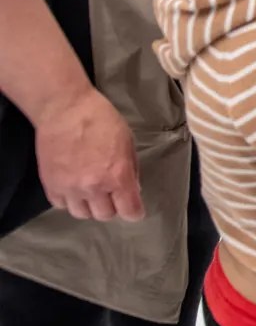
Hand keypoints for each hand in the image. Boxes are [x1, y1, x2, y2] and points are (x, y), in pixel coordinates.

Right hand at [33, 87, 142, 221]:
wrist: (66, 110)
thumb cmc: (102, 120)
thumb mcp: (128, 142)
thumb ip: (131, 169)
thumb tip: (133, 189)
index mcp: (118, 176)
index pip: (129, 211)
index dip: (134, 211)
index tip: (133, 208)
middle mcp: (94, 188)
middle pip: (105, 216)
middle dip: (112, 207)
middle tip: (112, 194)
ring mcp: (70, 188)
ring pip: (82, 214)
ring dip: (89, 206)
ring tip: (91, 192)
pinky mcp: (50, 185)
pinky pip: (62, 205)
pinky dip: (69, 200)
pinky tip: (74, 187)